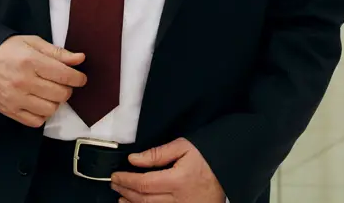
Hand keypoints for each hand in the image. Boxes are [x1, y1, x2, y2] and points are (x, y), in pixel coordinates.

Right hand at [0, 35, 85, 127]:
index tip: (80, 78)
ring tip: (50, 92)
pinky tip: (40, 103)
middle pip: (61, 94)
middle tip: (63, 83)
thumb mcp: (31, 43)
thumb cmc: (6, 50)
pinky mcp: (10, 111)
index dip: (78, 78)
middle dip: (67, 89)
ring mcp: (16, 99)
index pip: (65, 75)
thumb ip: (57, 52)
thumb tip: (79, 59)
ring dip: (55, 102)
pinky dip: (43, 114)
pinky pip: (36, 121)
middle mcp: (24, 82)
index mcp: (31, 61)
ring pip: (51, 109)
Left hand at [111, 137, 225, 202]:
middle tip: (114, 184)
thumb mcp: (184, 147)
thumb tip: (134, 159)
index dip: (126, 180)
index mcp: (178, 180)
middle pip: (144, 200)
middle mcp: (179, 199)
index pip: (143, 184)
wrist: (229, 171)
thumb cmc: (207, 157)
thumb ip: (157, 154)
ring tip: (121, 197)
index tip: (115, 175)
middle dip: (126, 191)